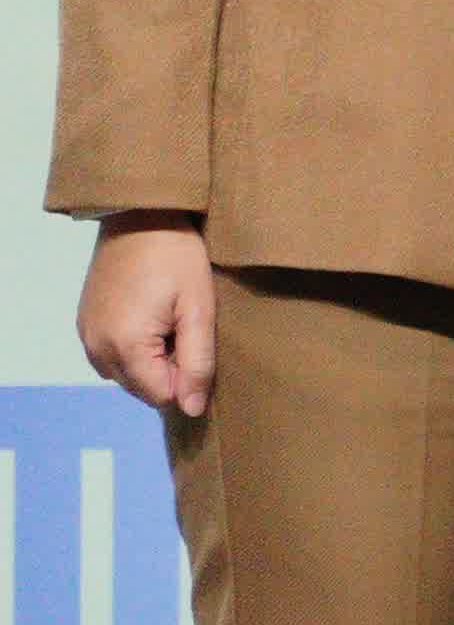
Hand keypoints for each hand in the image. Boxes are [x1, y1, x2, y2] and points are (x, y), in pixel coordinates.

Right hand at [76, 216, 215, 421]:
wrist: (140, 215)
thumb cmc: (177, 258)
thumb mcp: (199, 309)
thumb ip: (197, 362)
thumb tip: (192, 409)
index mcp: (125, 346)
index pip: (161, 395)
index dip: (188, 378)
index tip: (197, 342)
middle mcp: (96, 347)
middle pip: (142, 387)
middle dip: (169, 369)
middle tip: (184, 327)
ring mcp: (85, 335)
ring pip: (127, 374)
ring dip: (152, 360)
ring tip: (168, 320)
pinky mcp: (84, 323)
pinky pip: (112, 356)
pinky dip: (134, 349)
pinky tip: (151, 317)